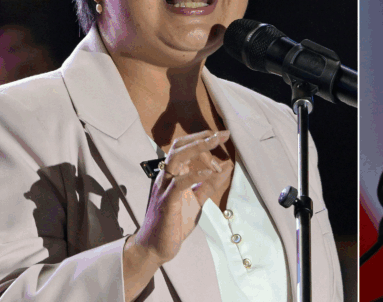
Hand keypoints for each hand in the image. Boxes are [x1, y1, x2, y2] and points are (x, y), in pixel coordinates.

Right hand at [131, 130, 234, 265]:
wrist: (155, 248)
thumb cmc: (174, 223)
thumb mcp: (197, 199)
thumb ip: (210, 184)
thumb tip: (227, 166)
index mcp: (173, 174)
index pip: (185, 147)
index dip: (204, 140)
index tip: (222, 139)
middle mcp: (166, 177)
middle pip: (179, 146)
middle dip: (202, 137)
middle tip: (222, 134)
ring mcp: (164, 188)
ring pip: (176, 157)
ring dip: (198, 148)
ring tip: (216, 142)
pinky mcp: (166, 202)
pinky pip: (179, 183)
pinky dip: (195, 174)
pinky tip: (210, 172)